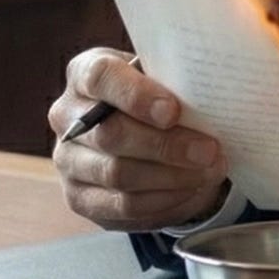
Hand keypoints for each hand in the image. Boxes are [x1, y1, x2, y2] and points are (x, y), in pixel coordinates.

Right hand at [49, 48, 228, 230]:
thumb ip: (175, 79)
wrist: (141, 128)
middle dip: (166, 145)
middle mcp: (67, 116)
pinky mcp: (79, 197)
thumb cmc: (156, 94)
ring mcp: (68, 160)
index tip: (173, 111)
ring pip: (118, 174)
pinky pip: (122, 206)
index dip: (136, 95)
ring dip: (171, 176)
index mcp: (85, 73)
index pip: (100, 77)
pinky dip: (163, 199)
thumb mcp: (162, 76)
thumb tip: (211, 91)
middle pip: (111, 134)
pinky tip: (191, 189)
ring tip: (210, 171)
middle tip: (209, 150)